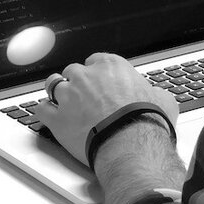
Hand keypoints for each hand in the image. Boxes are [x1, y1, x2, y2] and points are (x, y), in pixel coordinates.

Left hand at [33, 53, 178, 166]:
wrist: (131, 142)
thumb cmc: (147, 120)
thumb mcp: (161, 99)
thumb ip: (153, 92)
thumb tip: (158, 96)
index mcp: (110, 66)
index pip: (96, 61)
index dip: (97, 73)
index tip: (100, 84)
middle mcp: (86, 75)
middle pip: (73, 71)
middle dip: (77, 82)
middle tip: (84, 97)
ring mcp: (68, 95)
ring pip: (53, 85)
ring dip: (57, 93)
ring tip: (62, 103)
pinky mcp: (57, 117)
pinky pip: (42, 109)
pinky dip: (45, 113)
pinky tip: (50, 118)